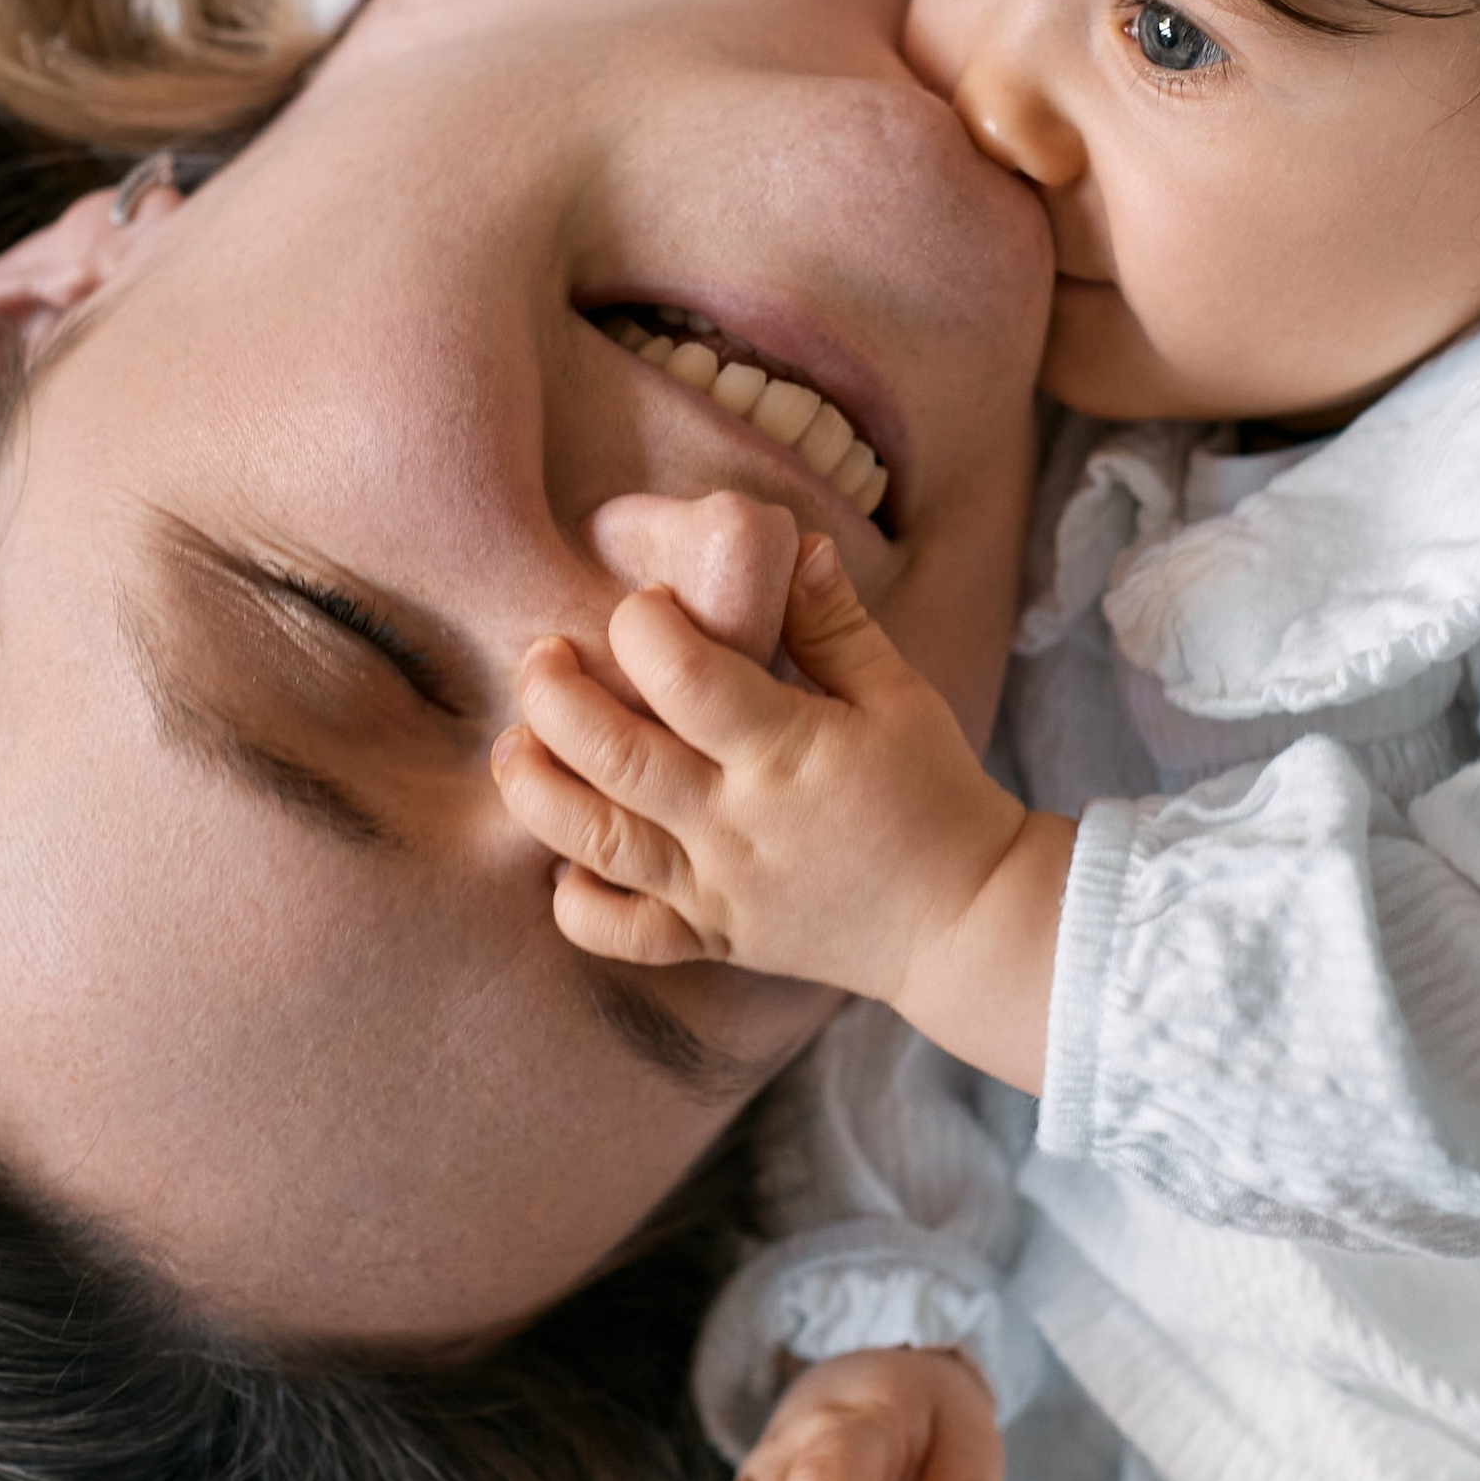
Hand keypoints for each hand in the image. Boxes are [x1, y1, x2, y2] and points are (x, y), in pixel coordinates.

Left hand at [489, 534, 1072, 1085]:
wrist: (966, 920)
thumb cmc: (936, 794)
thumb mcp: (898, 694)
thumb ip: (834, 622)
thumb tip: (792, 541)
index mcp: (788, 751)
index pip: (687, 676)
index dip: (646, 626)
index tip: (647, 604)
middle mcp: (738, 823)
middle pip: (616, 757)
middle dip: (557, 697)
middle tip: (542, 654)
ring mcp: (719, 889)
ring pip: (597, 843)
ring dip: (537, 790)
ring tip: (513, 743)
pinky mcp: (713, 939)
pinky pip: (625, 935)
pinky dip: (578, 906)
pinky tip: (562, 865)